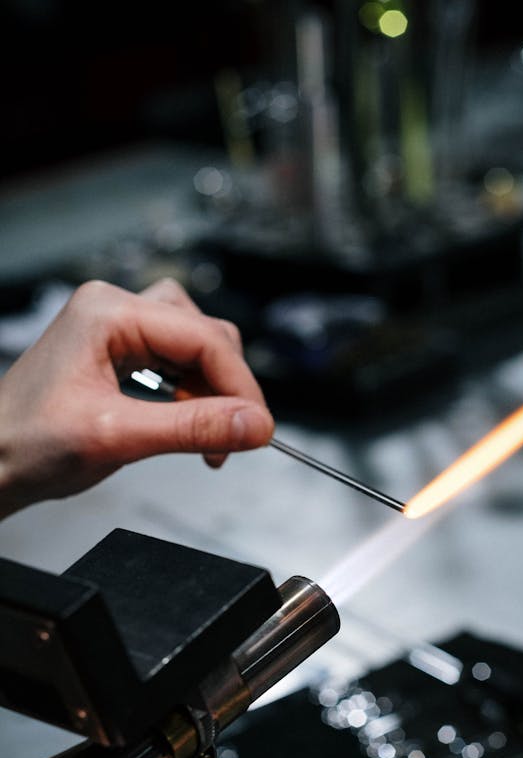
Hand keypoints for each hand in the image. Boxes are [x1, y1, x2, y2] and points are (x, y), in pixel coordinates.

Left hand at [0, 278, 273, 517]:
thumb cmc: (27, 445)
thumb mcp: (118, 437)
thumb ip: (192, 429)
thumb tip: (254, 425)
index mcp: (108, 312)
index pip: (204, 338)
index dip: (240, 387)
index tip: (259, 429)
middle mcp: (114, 311)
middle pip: (206, 337)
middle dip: (226, 391)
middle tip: (234, 438)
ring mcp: (116, 331)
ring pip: (195, 350)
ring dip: (211, 395)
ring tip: (207, 437)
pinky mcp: (119, 354)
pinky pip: (176, 366)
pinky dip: (192, 399)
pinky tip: (188, 426)